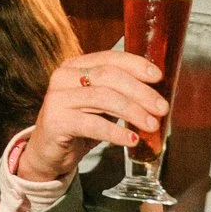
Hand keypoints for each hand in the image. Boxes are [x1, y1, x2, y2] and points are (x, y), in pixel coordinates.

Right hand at [18, 48, 168, 182]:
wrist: (49, 153)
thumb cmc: (80, 126)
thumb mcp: (101, 105)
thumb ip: (121, 94)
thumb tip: (157, 95)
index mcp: (76, 66)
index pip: (110, 58)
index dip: (136, 65)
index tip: (158, 77)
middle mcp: (63, 76)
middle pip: (109, 76)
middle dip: (140, 92)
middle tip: (161, 108)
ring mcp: (57, 97)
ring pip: (103, 98)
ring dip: (133, 112)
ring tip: (151, 125)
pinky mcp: (56, 121)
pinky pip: (93, 124)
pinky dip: (116, 132)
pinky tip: (132, 140)